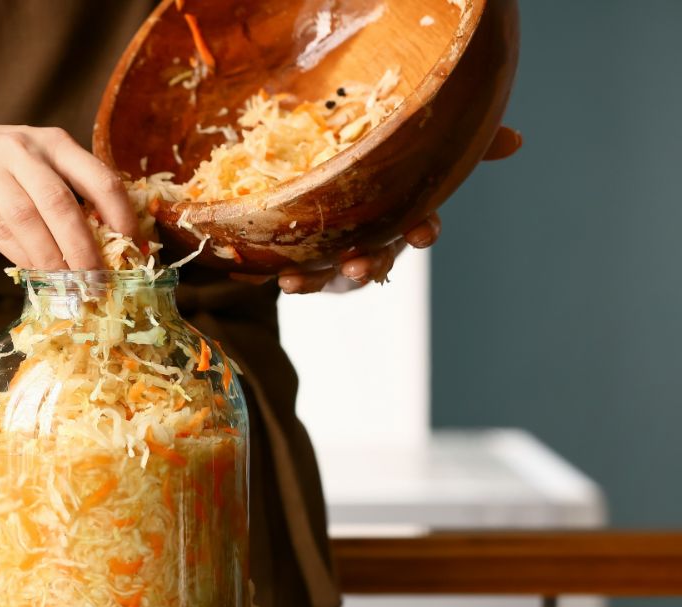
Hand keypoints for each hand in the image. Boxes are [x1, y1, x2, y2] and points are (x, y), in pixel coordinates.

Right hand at [0, 122, 139, 270]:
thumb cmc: (0, 165)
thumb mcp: (38, 162)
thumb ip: (69, 192)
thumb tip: (110, 244)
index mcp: (54, 143)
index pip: (97, 177)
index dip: (119, 214)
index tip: (132, 247)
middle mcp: (22, 150)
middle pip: (60, 203)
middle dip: (82, 248)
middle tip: (97, 281)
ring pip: (26, 219)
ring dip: (50, 258)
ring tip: (68, 286)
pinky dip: (20, 256)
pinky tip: (36, 275)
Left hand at [250, 125, 521, 293]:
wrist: (338, 198)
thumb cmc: (389, 178)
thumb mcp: (423, 155)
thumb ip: (466, 147)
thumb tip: (518, 139)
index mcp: (403, 215)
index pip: (420, 224)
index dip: (421, 230)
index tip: (420, 235)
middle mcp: (374, 240)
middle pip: (375, 256)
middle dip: (368, 263)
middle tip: (357, 265)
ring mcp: (340, 254)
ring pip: (330, 271)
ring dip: (317, 276)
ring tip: (296, 280)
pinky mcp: (311, 259)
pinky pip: (299, 270)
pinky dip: (288, 276)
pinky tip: (274, 278)